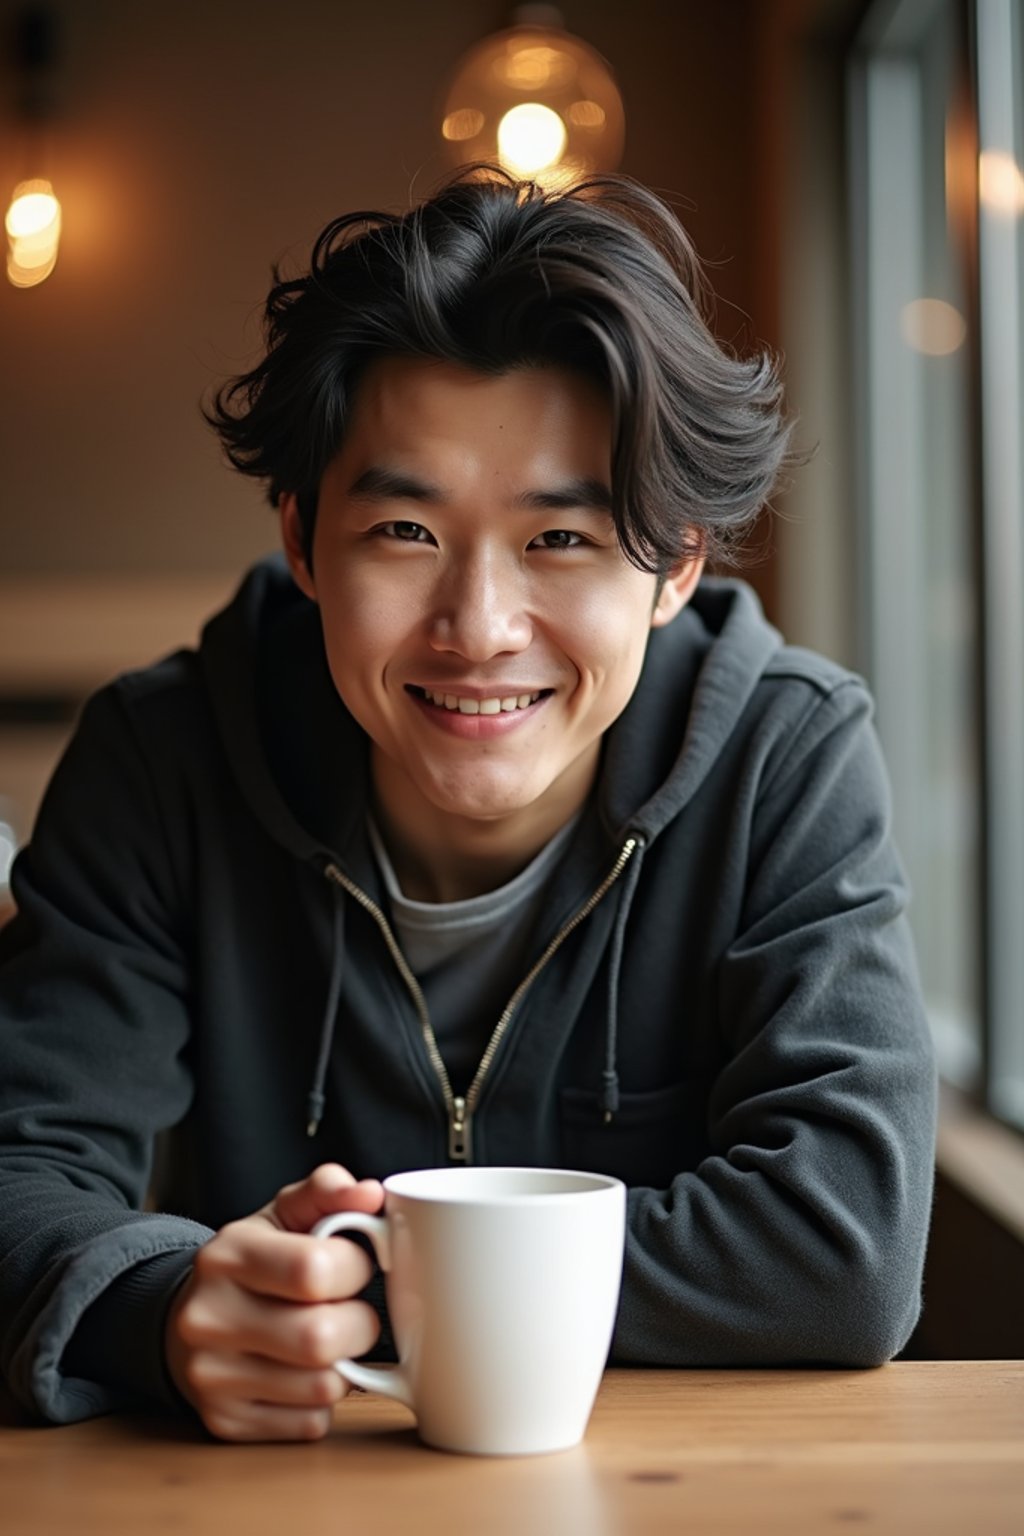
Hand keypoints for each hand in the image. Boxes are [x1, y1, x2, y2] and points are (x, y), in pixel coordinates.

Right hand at [165, 1162, 383, 1441]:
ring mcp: (211, 1377)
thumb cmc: (254, 1262)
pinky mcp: (225, 1422)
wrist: (188, 1318)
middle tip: (351, 1311)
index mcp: (227, 1254)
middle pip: (320, 1337)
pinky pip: (310, 1424)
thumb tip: (369, 1193)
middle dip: (359, 1325)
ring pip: (322, 1387)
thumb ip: (326, 1193)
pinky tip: (304, 1373)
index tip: (353, 1264)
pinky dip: (322, 1401)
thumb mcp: (282, 1214)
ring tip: (327, 1340)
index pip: (314, 1269)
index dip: (355, 1268)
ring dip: (344, 1366)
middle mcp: (208, 1317)